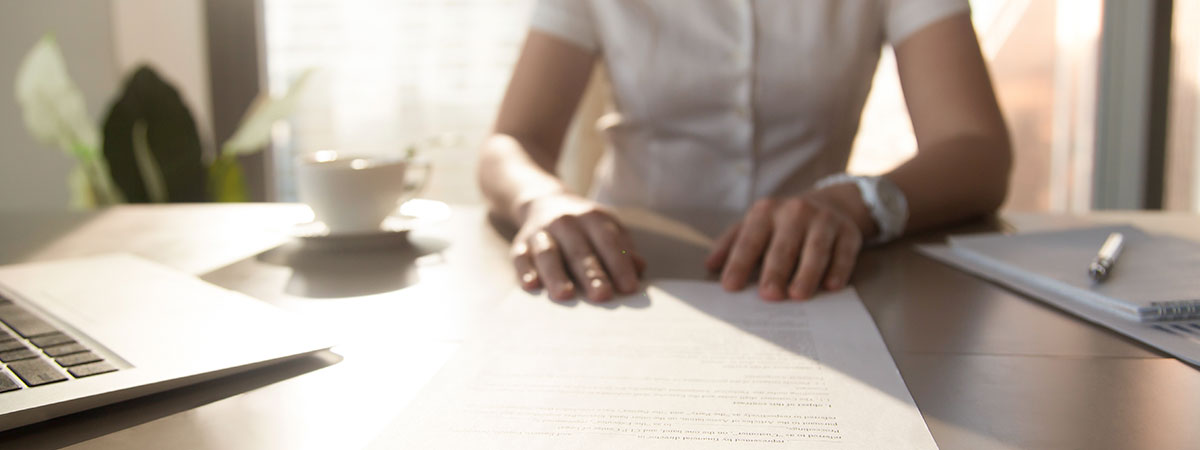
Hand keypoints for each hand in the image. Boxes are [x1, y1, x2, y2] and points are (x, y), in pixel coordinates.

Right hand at [511, 193, 645, 300]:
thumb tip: (639, 269)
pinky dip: (525, 271)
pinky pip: (521, 257)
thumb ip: (624, 249)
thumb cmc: (586, 227)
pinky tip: (531, 286)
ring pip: (549, 254)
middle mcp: (565, 222)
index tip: (629, 288)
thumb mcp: (608, 229)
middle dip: (591, 274)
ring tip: (565, 295)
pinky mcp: (521, 244)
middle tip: (602, 296)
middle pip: (579, 251)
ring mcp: (541, 232)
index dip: (619, 265)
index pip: (608, 242)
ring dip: (556, 275)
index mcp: (592, 218)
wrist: (545, 202)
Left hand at [705, 189, 866, 300]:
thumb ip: (731, 243)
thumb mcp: (755, 224)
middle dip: (775, 271)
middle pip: (783, 246)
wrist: (831, 203)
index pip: (750, 240)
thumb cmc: (783, 223)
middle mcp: (795, 212)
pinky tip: (831, 286)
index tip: (729, 286)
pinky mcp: (849, 232)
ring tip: (798, 295)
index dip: (739, 263)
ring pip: (815, 249)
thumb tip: (709, 266)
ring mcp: (824, 220)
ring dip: (807, 273)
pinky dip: (838, 269)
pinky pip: (844, 252)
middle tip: (768, 296)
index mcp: (766, 211)